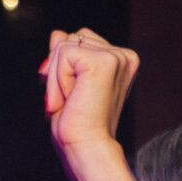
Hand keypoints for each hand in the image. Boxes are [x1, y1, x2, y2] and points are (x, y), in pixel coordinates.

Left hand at [41, 28, 138, 152]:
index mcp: (121, 59)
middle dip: (59, 70)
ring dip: (57, 78)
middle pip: (70, 38)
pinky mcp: (104, 62)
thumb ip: (64, 54)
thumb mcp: (67, 81)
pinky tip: (71, 98)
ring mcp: (117, 57)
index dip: (65, 67)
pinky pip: (64, 54)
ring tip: (73, 100)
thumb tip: (57, 33)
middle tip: (73, 100)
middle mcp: (124, 56)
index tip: (75, 96)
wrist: (85, 146)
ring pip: (64, 45)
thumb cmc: (76, 121)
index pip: (78, 40)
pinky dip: (58, 79)